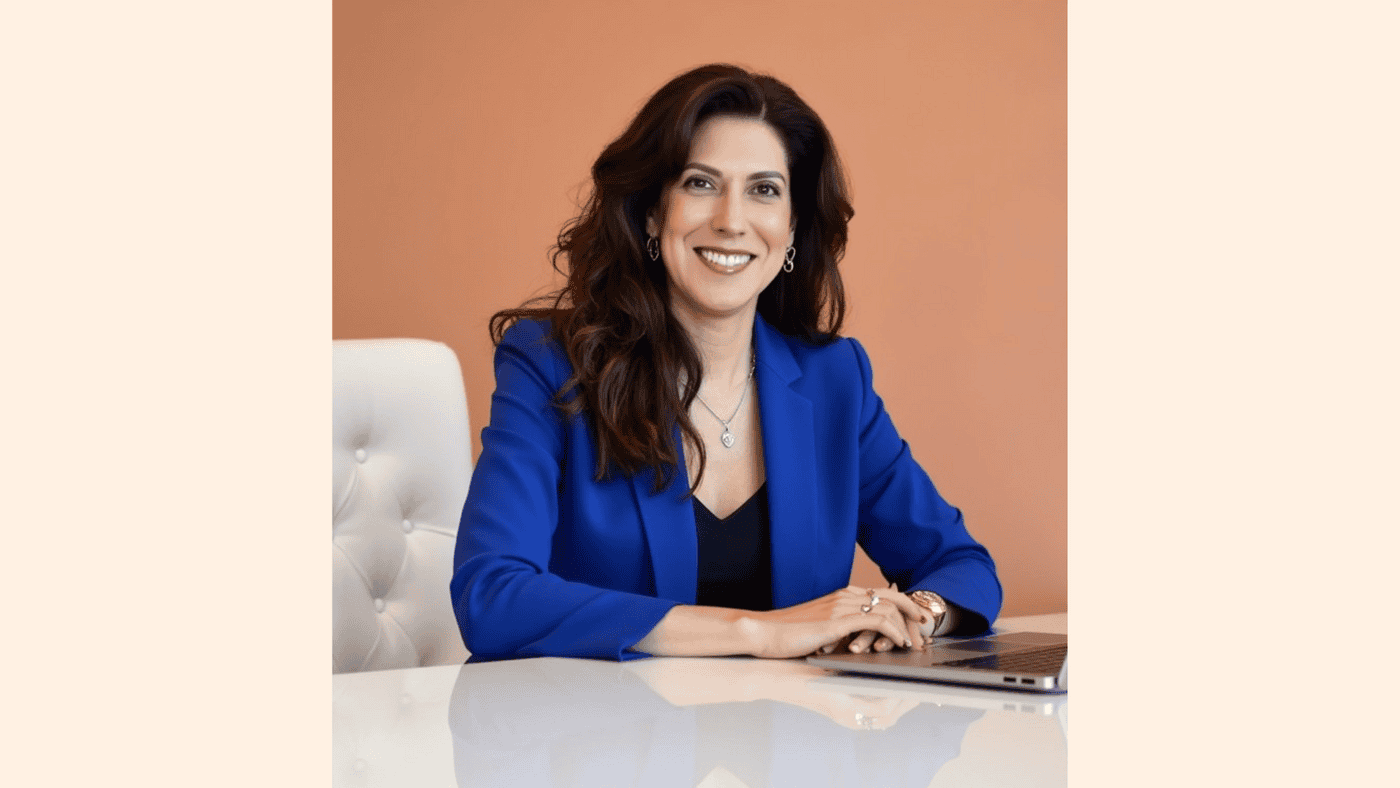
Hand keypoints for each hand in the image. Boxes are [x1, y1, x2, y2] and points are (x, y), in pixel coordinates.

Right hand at [745, 585, 922, 658]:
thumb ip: (840, 631)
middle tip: (925, 627)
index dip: (903, 605)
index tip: (915, 621)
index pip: (881, 593)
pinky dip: (893, 631)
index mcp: (841, 596)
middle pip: (890, 595)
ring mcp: (840, 607)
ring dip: (906, 626)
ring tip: (915, 642)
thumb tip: (858, 643)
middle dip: (912, 610)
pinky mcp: (836, 621)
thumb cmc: (787, 635)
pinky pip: (875, 620)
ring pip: (887, 607)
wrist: (764, 633)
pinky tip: (899, 643)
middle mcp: (844, 596)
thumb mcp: (820, 631)